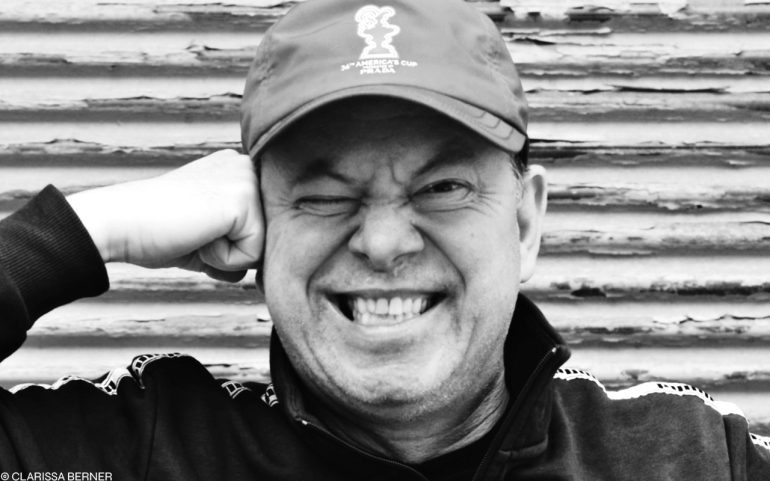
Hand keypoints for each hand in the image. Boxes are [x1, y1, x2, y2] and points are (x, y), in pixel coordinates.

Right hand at [67, 149, 262, 281]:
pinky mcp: (243, 199)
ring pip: (262, 248)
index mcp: (237, 170)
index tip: (193, 228)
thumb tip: (251, 274)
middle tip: (192, 231)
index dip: (229, 245)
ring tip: (194, 232)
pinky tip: (195, 235)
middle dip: (231, 252)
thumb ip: (232, 250)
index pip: (260, 228)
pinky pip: (252, 255)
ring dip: (226, 256)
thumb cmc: (154, 233)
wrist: (118, 225)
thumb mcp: (203, 241)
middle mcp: (246, 166)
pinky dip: (222, 260)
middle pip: (266, 238)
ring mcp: (246, 179)